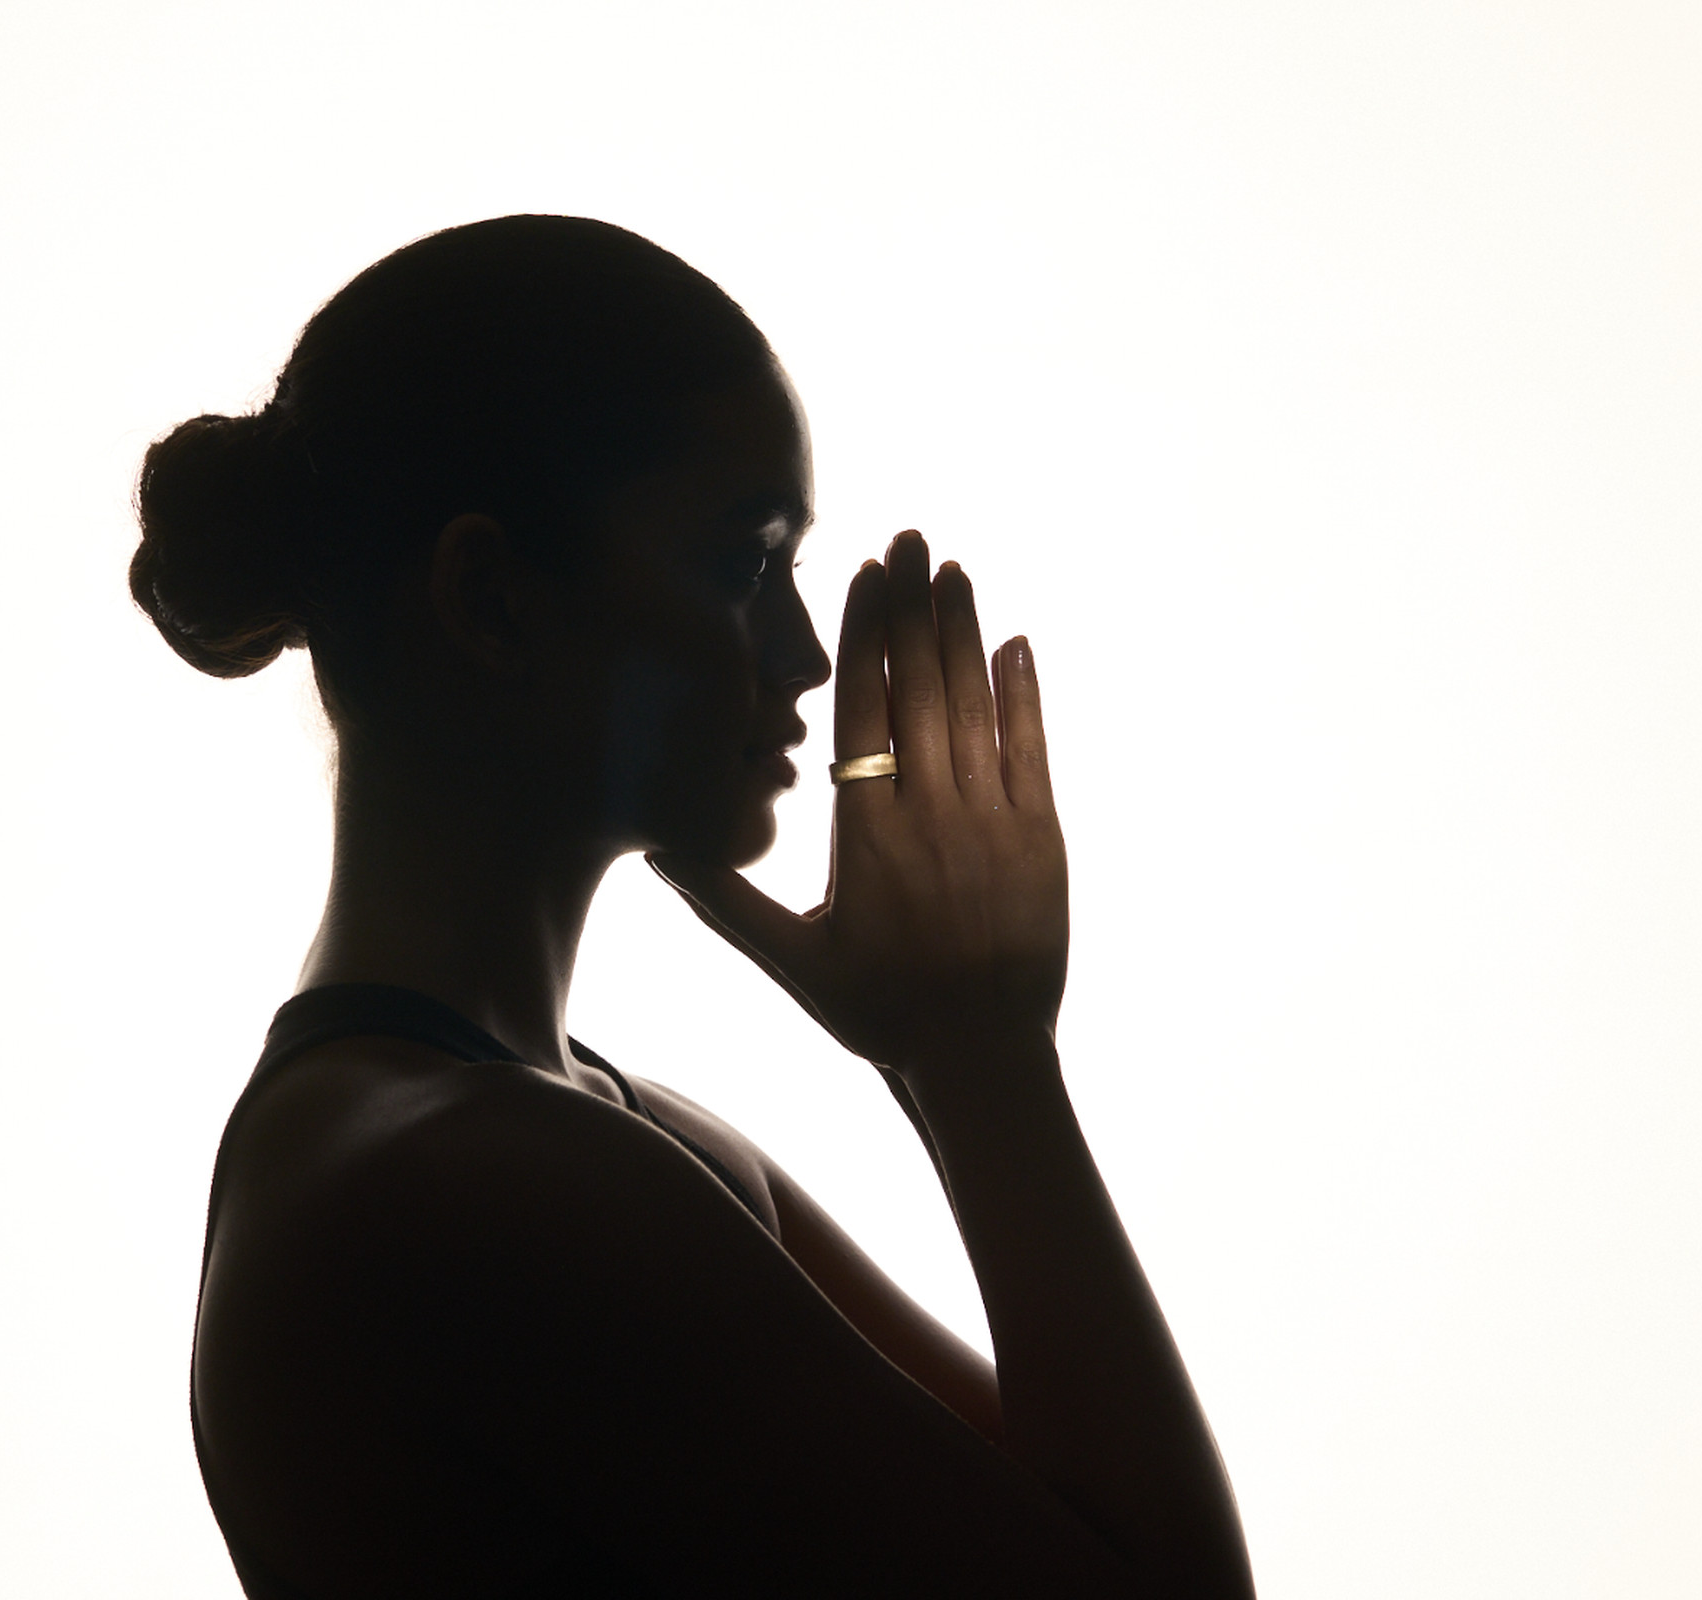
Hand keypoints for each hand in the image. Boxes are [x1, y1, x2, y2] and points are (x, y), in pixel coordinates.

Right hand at [650, 531, 1068, 1086]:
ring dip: (964, 631)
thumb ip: (724, 902)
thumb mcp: (790, 963)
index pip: (864, 715)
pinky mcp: (1042, 839)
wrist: (980, 1060)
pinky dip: (1022, 693)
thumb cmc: (877, 1013)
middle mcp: (930, 819)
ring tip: (954, 569)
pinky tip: (1012, 643)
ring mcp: (993, 824)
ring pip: (974, 708)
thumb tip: (659, 855)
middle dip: (915, 607)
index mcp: (865, 839)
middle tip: (912, 539)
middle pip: (920, 690)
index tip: (865, 577)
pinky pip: (1031, 749)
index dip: (866, 640)